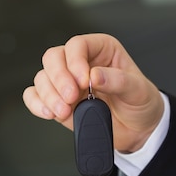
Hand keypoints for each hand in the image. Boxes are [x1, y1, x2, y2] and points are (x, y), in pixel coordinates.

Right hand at [22, 33, 164, 152]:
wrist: (137, 130)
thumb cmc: (140, 103)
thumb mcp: (138, 90)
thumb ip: (118, 80)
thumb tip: (95, 75)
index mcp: (101, 50)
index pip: (78, 45)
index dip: (75, 61)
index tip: (84, 81)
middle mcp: (80, 63)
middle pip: (54, 58)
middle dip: (58, 78)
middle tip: (71, 97)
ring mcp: (66, 83)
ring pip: (42, 78)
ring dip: (49, 95)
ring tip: (65, 111)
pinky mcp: (58, 101)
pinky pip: (35, 96)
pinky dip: (37, 104)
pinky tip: (48, 113)